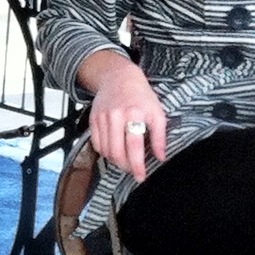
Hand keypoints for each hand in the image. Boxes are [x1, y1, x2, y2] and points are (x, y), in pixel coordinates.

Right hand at [83, 51, 169, 180]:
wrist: (118, 78)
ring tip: (126, 160)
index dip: (137, 165)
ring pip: (105, 150)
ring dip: (116, 160)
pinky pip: (97, 144)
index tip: (141, 176)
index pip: (134, 146)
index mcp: (134, 114)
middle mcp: (116, 116)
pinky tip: (115, 150)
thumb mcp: (157, 112)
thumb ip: (160, 136)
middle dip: (126, 166)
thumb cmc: (141, 96)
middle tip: (134, 170)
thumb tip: (161, 157)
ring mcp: (102, 118)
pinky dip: (105, 152)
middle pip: (117, 151)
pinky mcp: (93, 120)